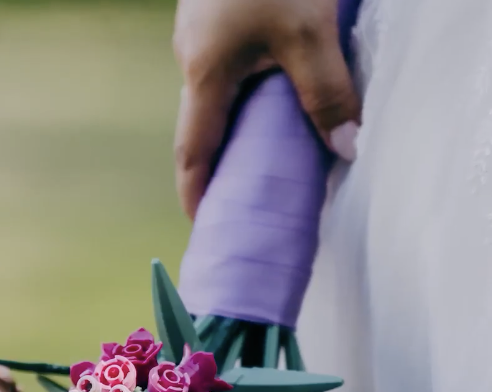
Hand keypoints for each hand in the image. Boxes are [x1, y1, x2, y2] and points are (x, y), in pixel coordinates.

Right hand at [173, 0, 360, 217]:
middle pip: (202, 126)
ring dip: (236, 125)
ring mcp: (199, 31)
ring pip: (216, 93)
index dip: (195, 194)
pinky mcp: (215, 11)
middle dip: (221, 164)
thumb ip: (327, 91)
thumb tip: (346, 147)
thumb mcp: (308, 30)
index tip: (206, 225)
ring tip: (268, 149)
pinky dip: (243, 92)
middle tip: (246, 196)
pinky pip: (225, 65)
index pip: (192, 152)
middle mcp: (191, 57)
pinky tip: (274, 91)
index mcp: (204, 75)